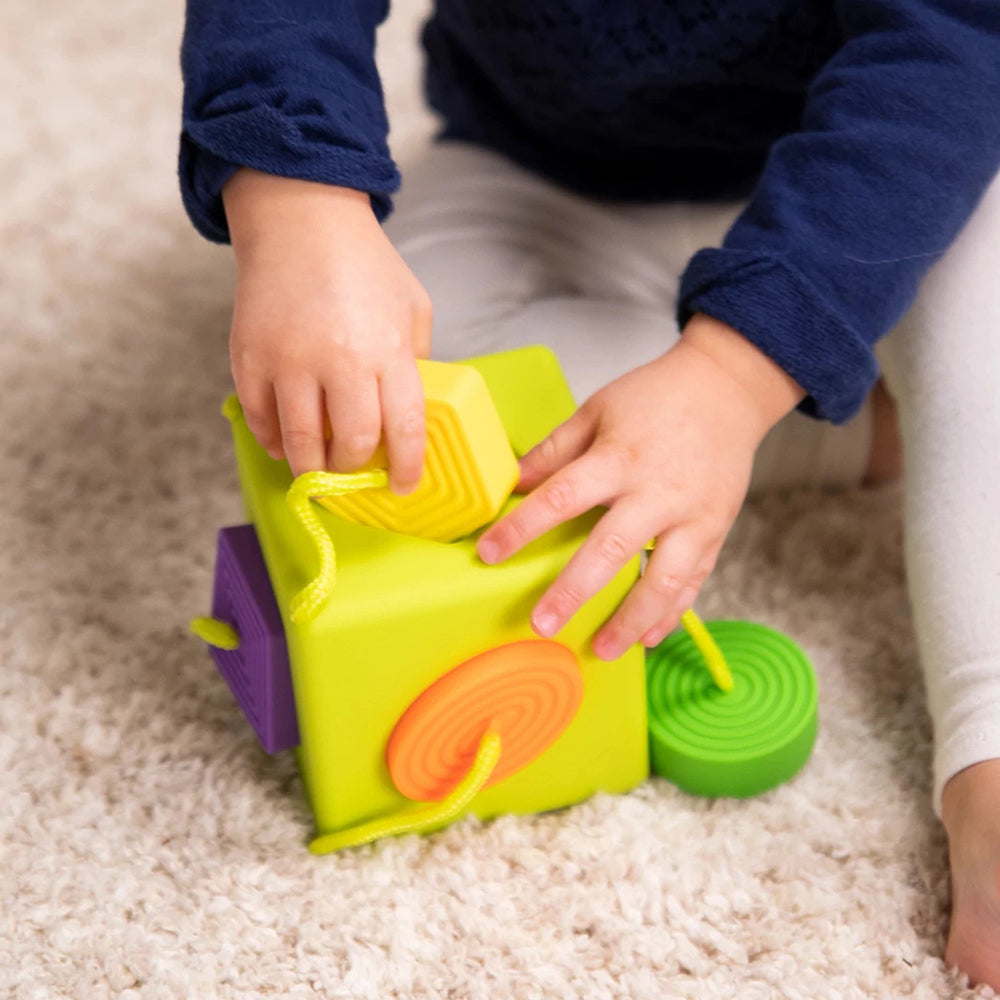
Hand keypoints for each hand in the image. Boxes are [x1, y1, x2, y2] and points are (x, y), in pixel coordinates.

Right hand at [222, 169, 432, 491]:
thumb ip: (415, 361)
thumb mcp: (413, 307)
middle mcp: (338, 360)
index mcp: (387, 350)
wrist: (300, 218)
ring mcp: (288, 361)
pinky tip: (285, 443)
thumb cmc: (365, 264)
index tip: (401, 486)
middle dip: (354, 470)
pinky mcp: (249, 358)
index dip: (404, 468)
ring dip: (312, 468)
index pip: (402, 430)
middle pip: (349, 444)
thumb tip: (405, 413)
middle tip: (355, 472)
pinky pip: (260, 421)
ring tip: (320, 471)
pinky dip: (273, 441)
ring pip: (299, 443)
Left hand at [476, 314, 805, 659]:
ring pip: (662, 578)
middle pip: (611, 549)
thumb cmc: (655, 398)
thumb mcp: (597, 411)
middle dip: (574, 591)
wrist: (727, 389)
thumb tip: (512, 483)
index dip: (523, 527)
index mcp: (619, 457)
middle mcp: (657, 491)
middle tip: (542, 626)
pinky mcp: (716, 531)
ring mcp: (692, 516)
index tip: (489, 553)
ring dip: (631, 619)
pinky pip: (694, 581)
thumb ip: (555, 451)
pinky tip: (647, 638)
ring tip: (602, 650)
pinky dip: (672, 613)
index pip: (562, 496)